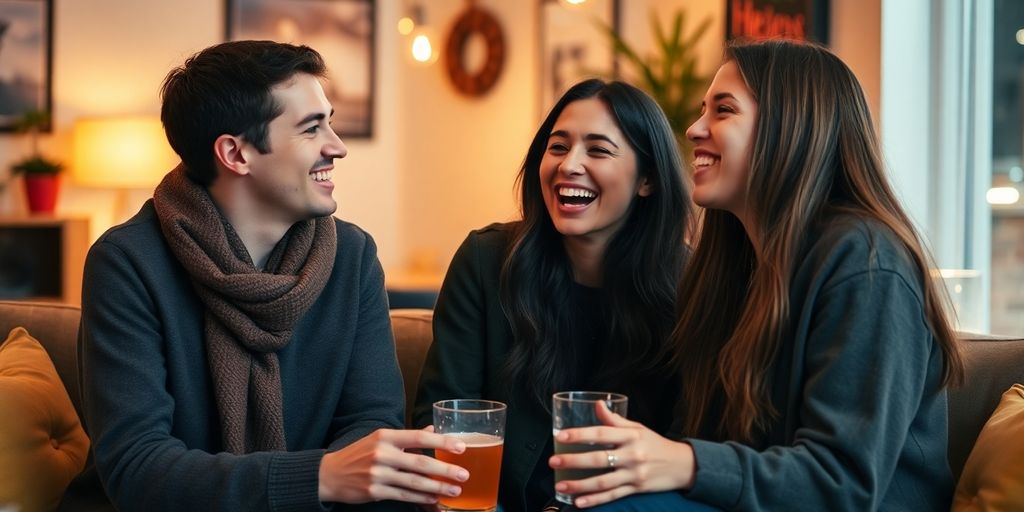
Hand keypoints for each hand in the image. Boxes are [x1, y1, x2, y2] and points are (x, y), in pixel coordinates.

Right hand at [319, 426, 469, 504]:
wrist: (329, 474)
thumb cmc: (358, 454)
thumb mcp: (379, 439)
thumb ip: (406, 437)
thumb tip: (431, 430)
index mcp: (385, 436)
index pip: (418, 437)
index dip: (442, 442)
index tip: (460, 447)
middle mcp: (382, 453)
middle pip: (420, 462)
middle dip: (445, 470)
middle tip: (463, 475)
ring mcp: (377, 474)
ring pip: (414, 482)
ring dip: (437, 488)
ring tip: (454, 490)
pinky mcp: (374, 491)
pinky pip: (403, 496)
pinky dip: (421, 499)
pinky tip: (434, 499)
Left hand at [548, 401, 695, 507]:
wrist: (682, 465)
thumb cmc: (655, 444)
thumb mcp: (637, 428)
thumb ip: (615, 420)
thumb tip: (596, 404)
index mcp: (630, 436)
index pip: (601, 433)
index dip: (579, 434)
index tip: (561, 436)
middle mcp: (632, 455)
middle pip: (598, 459)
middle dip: (573, 461)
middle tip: (553, 462)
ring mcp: (634, 474)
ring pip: (602, 481)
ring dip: (579, 485)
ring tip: (560, 485)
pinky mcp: (636, 489)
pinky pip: (612, 495)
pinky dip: (594, 500)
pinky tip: (578, 502)